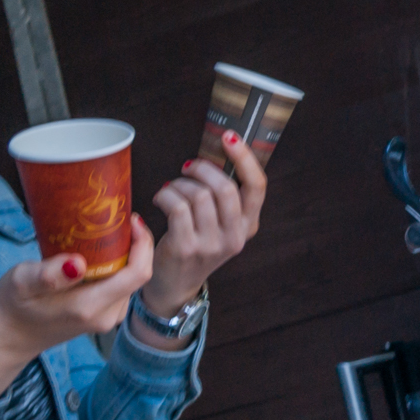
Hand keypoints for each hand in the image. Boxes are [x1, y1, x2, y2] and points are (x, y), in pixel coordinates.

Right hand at [0, 219, 156, 400]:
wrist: (12, 335)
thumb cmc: (15, 304)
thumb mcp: (22, 283)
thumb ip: (48, 275)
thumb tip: (77, 263)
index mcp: (90, 306)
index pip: (137, 274)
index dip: (142, 245)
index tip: (131, 220)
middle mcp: (106, 315)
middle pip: (138, 275)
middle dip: (136, 245)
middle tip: (119, 219)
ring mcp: (108, 318)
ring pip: (132, 280)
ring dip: (128, 255)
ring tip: (111, 231)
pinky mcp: (105, 316)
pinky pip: (122, 286)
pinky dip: (119, 267)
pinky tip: (104, 252)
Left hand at [142, 133, 268, 318]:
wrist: (176, 283)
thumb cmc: (197, 242)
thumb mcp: (222, 223)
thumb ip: (225, 196)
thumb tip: (216, 154)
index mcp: (249, 225)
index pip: (257, 186)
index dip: (244, 158)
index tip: (229, 137)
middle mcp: (235, 236)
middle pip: (225, 188)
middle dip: (203, 169)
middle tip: (189, 168)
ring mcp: (211, 244)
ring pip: (198, 195)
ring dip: (180, 184)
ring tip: (172, 188)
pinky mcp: (187, 247)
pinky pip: (177, 207)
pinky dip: (166, 195)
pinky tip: (161, 198)